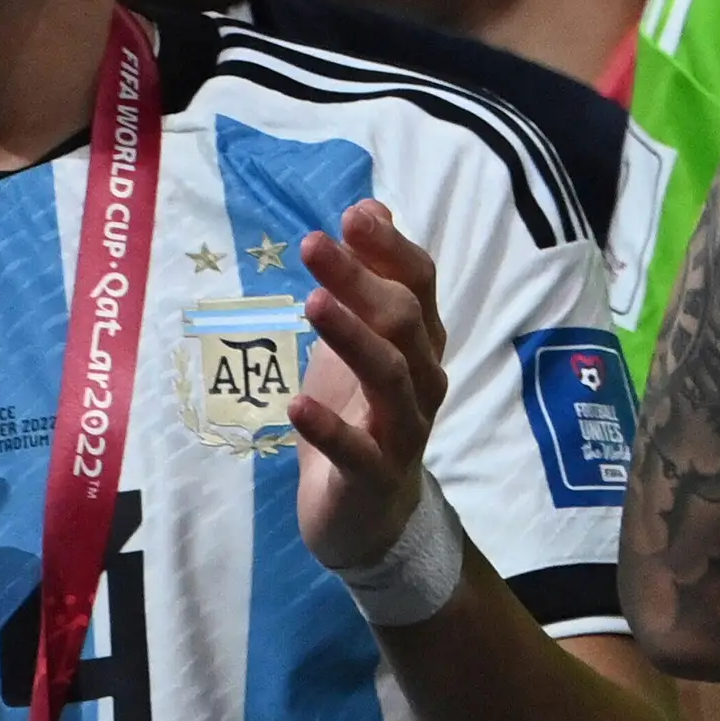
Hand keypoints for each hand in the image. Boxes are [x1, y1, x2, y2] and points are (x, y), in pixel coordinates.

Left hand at [289, 200, 448, 570]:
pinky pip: (358, 450)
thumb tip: (372, 205)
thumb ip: (372, 277)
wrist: (370, 515)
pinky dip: (329, 427)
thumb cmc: (362, 416)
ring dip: (352, 337)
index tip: (352, 215)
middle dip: (362, 280)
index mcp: (421, 343)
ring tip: (311, 303)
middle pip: (404, 321)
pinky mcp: (375, 476)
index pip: (420, 284)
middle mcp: (423, 379)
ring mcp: (404, 429)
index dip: (390, 249)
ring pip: (390, 376)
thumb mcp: (364, 340)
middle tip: (314, 245)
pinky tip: (296, 405)